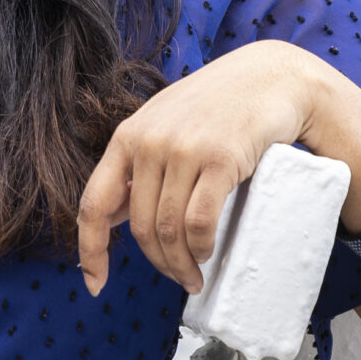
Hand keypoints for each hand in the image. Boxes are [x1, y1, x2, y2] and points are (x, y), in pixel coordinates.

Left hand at [75, 39, 319, 296]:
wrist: (270, 77)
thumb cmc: (217, 107)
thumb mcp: (164, 126)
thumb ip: (138, 166)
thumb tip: (114, 216)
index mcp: (127, 138)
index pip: (93, 203)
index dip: (90, 250)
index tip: (94, 283)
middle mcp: (148, 142)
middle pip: (140, 226)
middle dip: (158, 263)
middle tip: (180, 279)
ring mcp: (183, 149)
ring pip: (169, 229)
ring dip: (182, 263)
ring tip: (195, 276)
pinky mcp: (219, 157)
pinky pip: (199, 220)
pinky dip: (201, 246)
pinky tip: (208, 253)